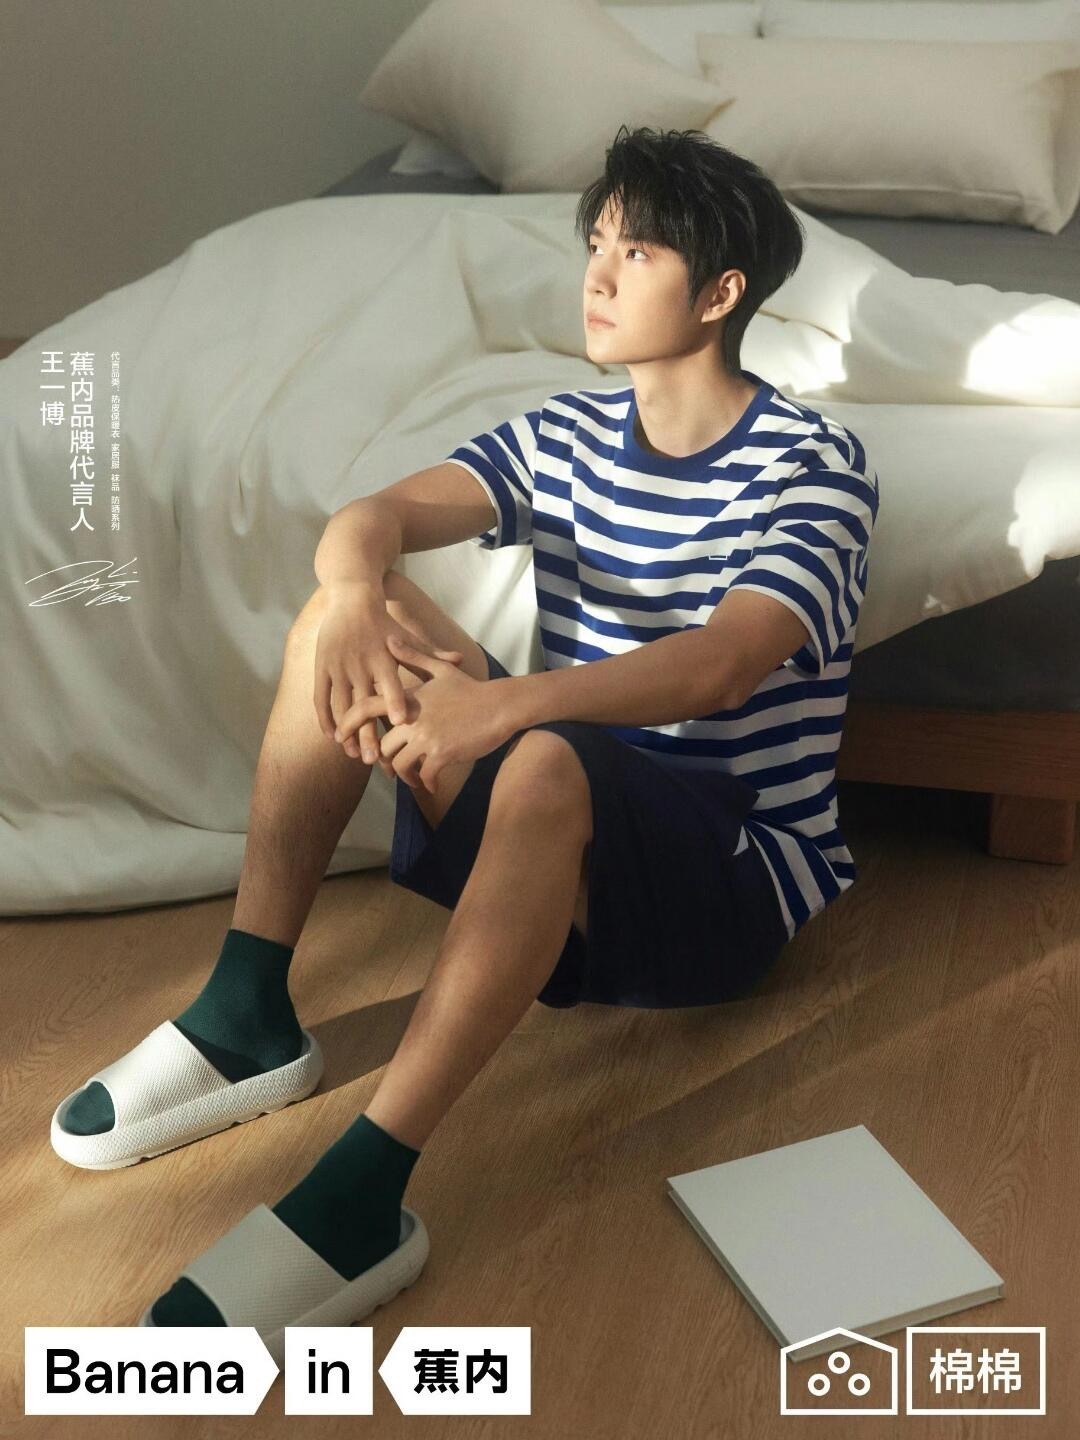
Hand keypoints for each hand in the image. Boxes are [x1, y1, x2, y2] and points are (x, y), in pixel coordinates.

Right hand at [312, 584, 463, 764]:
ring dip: (346, 731)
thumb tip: (461, 660)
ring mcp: (339, 666)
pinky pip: (321, 696)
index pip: (391, 683)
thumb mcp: (408, 636)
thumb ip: (431, 654)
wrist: (352, 599)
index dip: (396, 701)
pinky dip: (325, 717)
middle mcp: (361, 663)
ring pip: (341, 704)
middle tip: (374, 759)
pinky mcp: (322, 666)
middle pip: (364, 703)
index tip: (402, 722)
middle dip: (367, 732)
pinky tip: (332, 736)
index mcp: (384, 657)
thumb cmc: (385, 623)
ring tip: (353, 753)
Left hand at [334, 634, 515, 791]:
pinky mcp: (442, 754)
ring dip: (405, 776)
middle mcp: (412, 718)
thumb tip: (389, 638)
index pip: (367, 708)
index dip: (349, 722)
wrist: (500, 706)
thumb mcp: (441, 670)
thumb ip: (412, 656)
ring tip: (413, 779)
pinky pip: (424, 776)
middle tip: (388, 769)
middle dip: (383, 762)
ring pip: (400, 765)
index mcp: (408, 698)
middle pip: (382, 746)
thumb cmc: (471, 689)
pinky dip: (427, 783)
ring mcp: (427, 737)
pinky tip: (432, 785)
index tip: (340, 736)